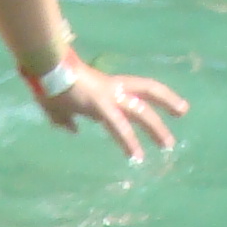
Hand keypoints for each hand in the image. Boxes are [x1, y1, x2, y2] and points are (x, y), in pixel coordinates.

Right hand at [36, 61, 187, 160]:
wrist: (44, 70)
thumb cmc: (49, 84)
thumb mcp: (59, 106)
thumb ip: (66, 119)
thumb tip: (72, 128)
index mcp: (106, 87)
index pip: (139, 89)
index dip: (157, 96)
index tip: (173, 105)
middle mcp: (113, 89)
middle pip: (147, 92)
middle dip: (166, 104)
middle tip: (182, 112)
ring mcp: (108, 96)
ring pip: (140, 110)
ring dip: (155, 128)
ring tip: (168, 144)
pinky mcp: (100, 105)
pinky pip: (119, 126)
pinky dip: (128, 141)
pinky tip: (135, 155)